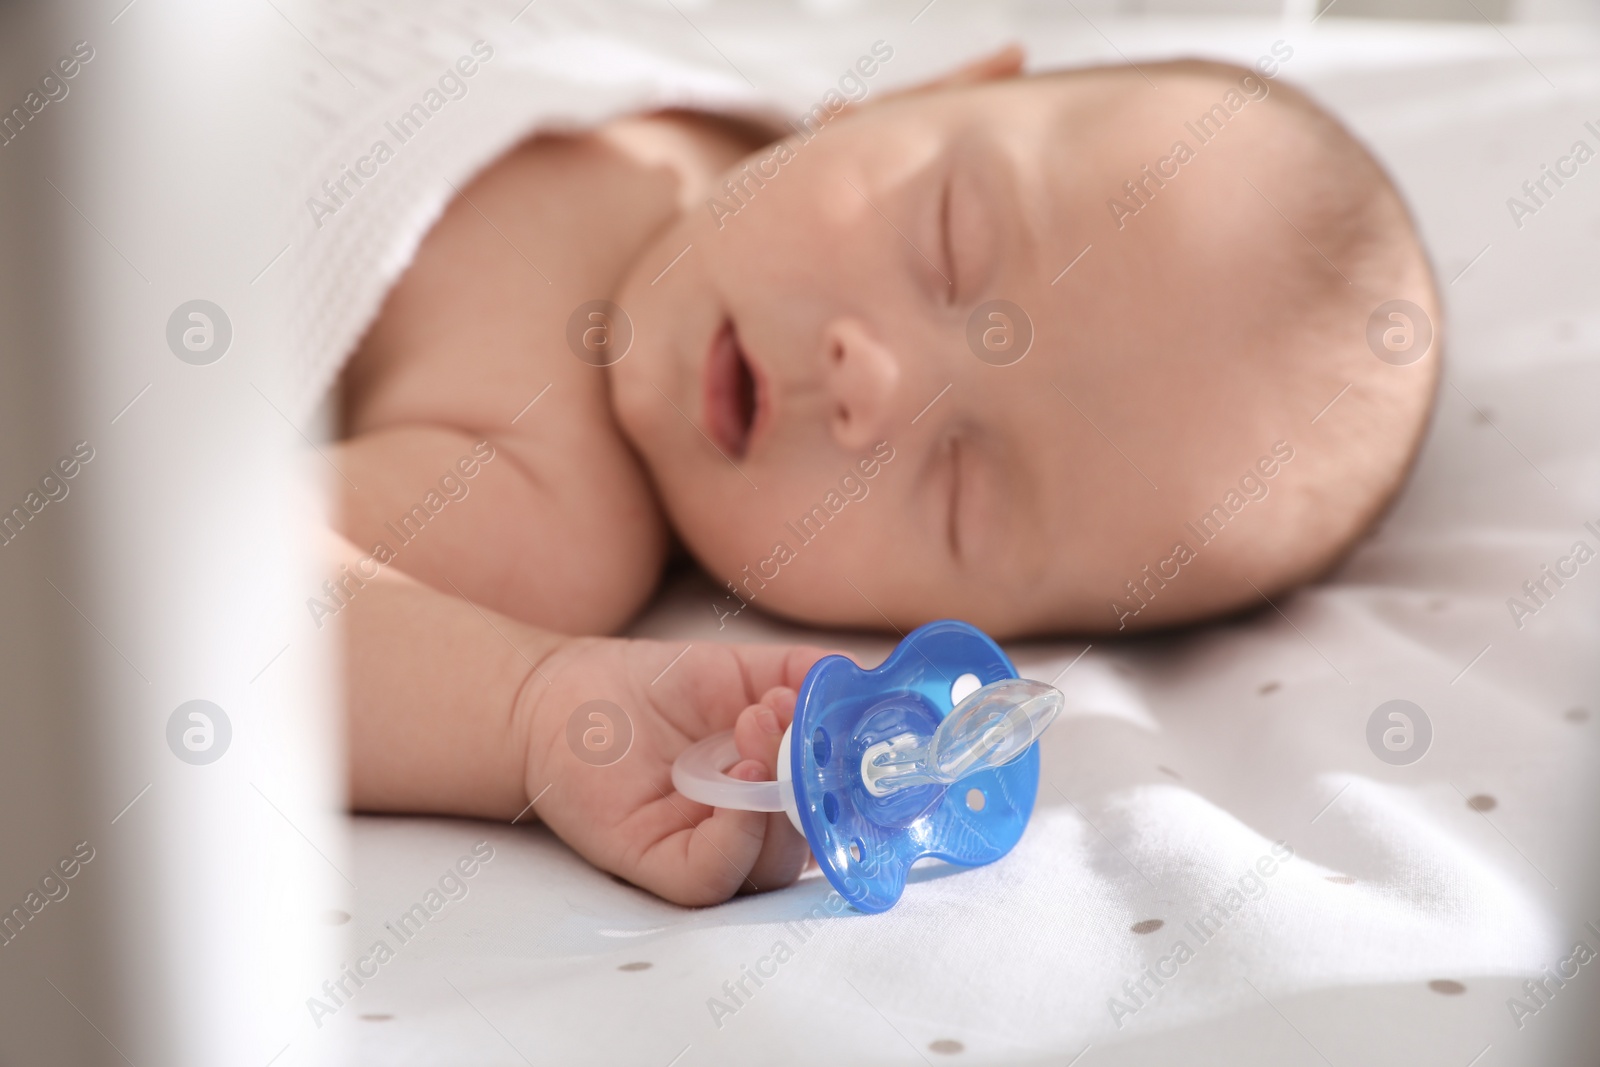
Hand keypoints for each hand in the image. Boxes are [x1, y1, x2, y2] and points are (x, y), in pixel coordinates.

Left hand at [522, 636, 834, 905]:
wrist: (565, 693)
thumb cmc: (652, 687)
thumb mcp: (746, 669)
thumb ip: (808, 675)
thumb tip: (866, 681)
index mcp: (779, 792)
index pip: (838, 805)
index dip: (857, 776)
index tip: (861, 731)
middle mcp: (750, 830)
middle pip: (815, 839)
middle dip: (819, 780)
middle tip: (796, 719)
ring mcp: (708, 850)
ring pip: (774, 864)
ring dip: (781, 797)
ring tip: (758, 725)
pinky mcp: (661, 866)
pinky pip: (716, 874)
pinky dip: (740, 833)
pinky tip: (740, 778)